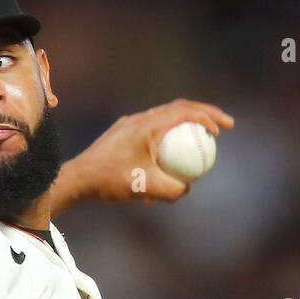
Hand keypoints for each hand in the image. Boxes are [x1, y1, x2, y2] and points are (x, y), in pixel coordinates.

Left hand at [67, 98, 233, 207]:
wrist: (77, 179)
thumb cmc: (110, 182)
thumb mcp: (146, 188)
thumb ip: (173, 189)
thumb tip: (188, 188)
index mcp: (148, 125)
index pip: (186, 111)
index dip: (208, 117)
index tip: (222, 130)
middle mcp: (139, 119)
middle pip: (178, 109)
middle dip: (203, 114)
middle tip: (221, 128)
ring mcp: (129, 126)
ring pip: (165, 119)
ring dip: (184, 127)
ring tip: (199, 143)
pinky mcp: (122, 135)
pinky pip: (151, 133)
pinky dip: (166, 141)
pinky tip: (167, 165)